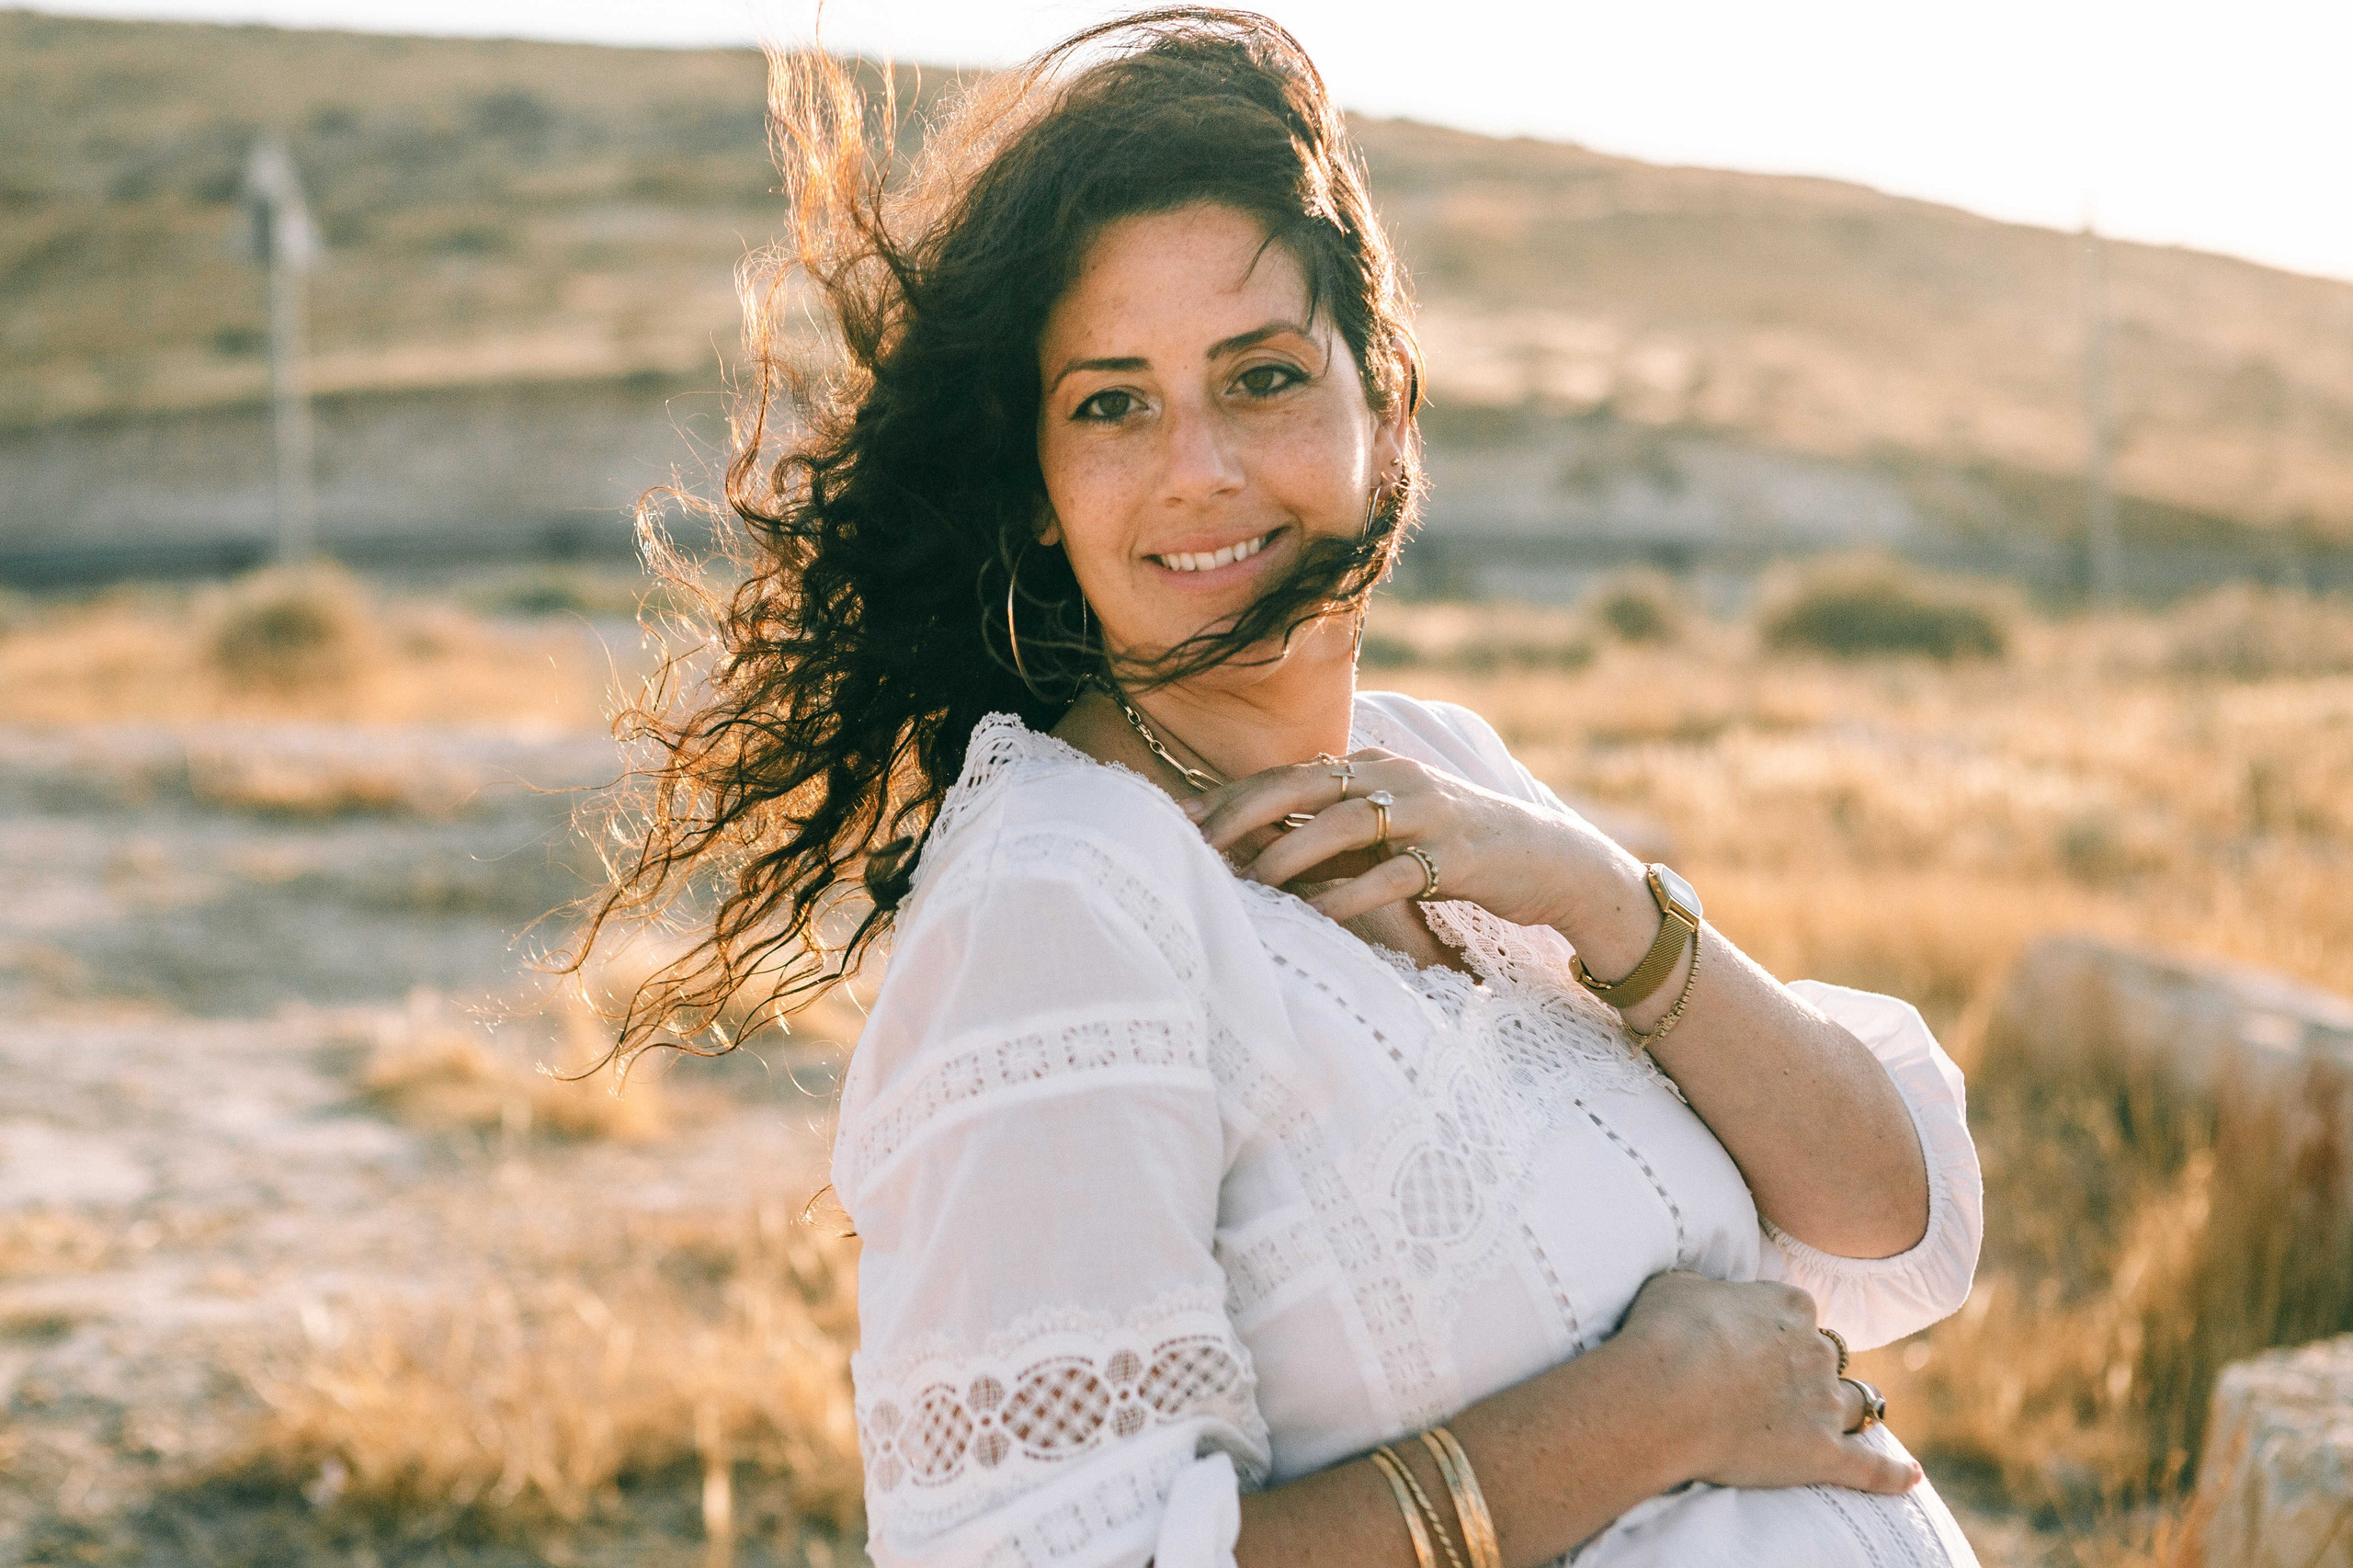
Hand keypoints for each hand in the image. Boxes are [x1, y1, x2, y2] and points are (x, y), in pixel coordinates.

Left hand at [1182, 748, 1636, 928]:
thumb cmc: (1452, 848)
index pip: (1289, 774)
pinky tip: (1319, 914)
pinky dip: (1352, 893)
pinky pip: (1395, 873)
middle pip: (1306, 783)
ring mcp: (1428, 812)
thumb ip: (1331, 834)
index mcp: (1372, 766)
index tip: (1179, 818)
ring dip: (1295, 851)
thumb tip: (1255, 853)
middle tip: (1196, 839)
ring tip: (1252, 879)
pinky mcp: (1455, 855)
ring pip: (1348, 822)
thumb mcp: (1389, 831)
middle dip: (1247, 809)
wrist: (1548, 860)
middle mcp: (1395, 778)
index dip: (1234, 795)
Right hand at [1615, 1271, 1920, 1494]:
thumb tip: (1705, 1299)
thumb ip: (1706, 1290)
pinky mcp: (1823, 1455)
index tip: (1745, 1340)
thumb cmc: (1664, 1333)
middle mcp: (1816, 1350)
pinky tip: (1909, 1478)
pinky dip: (1891, 1474)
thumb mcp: (1678, 1285)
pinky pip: (1870, 1467)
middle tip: (1767, 1385)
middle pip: (1825, 1357)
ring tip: (1836, 1419)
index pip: (1796, 1312)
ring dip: (1844, 1408)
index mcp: (1789, 1305)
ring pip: (1852, 1403)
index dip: (1771, 1327)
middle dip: (1804, 1368)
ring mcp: (1823, 1404)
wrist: (1665, 1395)